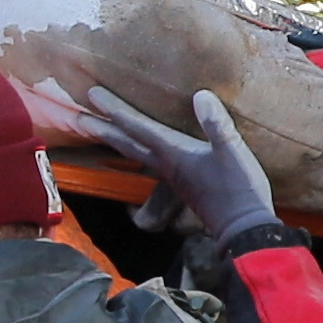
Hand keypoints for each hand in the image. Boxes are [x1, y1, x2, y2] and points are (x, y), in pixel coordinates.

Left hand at [82, 83, 277, 248]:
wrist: (244, 228)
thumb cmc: (239, 189)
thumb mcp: (232, 152)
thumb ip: (216, 124)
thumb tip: (201, 95)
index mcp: (173, 154)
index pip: (137, 128)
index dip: (115, 110)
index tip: (92, 95)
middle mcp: (166, 165)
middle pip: (127, 144)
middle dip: (103, 128)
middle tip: (78, 116)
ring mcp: (172, 176)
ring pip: (135, 154)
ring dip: (115, 140)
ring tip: (99, 130)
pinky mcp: (182, 184)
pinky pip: (150, 161)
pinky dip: (136, 151)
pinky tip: (141, 150)